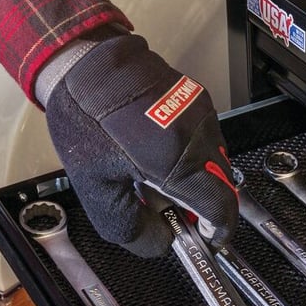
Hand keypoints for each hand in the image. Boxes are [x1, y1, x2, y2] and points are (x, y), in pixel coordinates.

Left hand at [41, 32, 237, 256]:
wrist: (83, 62)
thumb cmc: (85, 120)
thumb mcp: (97, 189)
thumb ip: (130, 227)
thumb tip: (160, 243)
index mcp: (178, 161)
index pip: (221, 207)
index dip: (218, 230)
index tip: (206, 237)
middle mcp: (198, 135)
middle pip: (220, 186)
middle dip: (202, 205)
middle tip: (171, 210)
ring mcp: (201, 113)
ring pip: (215, 160)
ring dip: (196, 178)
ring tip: (157, 179)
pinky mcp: (196, 98)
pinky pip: (205, 137)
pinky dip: (191, 154)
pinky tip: (158, 153)